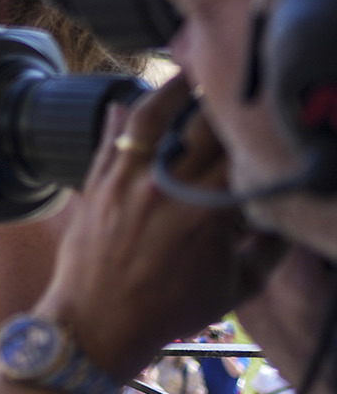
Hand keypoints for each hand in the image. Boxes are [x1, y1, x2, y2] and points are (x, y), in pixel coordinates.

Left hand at [36, 74, 286, 376]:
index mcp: (209, 209)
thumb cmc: (170, 309)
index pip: (244, 151)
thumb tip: (297, 215)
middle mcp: (167, 184)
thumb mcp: (239, 286)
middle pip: (204, 123)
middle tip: (239, 85)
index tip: (271, 117)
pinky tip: (136, 98)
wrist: (98, 324)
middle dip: (225, 103)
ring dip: (174, 87)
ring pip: (153, 114)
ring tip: (191, 70)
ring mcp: (127, 178)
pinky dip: (125, 113)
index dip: (260, 131)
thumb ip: (274, 246)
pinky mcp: (97, 180)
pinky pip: (112, 134)